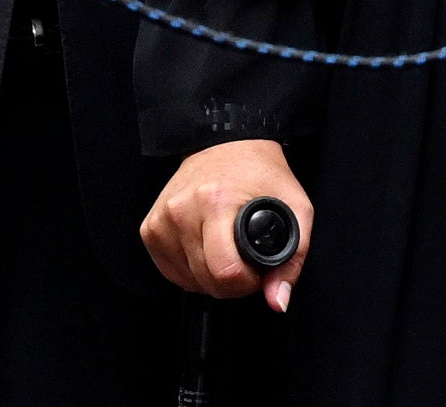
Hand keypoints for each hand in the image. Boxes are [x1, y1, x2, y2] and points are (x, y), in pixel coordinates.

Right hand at [141, 140, 311, 309]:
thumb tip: (277, 301)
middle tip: (244, 257)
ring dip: (210, 277)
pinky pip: (170, 272)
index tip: (256, 269)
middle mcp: (181, 210)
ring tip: (225, 249)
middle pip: (206, 281)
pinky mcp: (150, 228)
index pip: (225, 272)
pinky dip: (190, 270)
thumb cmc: (260, 173)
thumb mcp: (295, 208)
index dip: (247, 282)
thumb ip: (291, 260)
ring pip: (187, 281)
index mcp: (215, 201)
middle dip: (231, 282)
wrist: (226, 143)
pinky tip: (205, 249)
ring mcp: (162, 220)